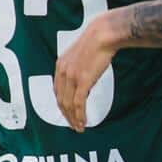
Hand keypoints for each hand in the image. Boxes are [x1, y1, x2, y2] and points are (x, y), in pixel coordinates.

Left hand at [55, 16, 119, 131]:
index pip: (58, 91)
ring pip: (68, 105)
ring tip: (79, 127)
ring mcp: (72, 77)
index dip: (62, 105)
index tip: (68, 113)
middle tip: (72, 125)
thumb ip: (79, 66)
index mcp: (60, 66)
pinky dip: (80, 115)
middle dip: (66, 115)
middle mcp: (62, 73)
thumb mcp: (82, 53)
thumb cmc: (98, 40)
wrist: (104, 34)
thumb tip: (84, 77)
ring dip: (73, 119)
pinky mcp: (82, 81)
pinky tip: (83, 122)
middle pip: (61, 101)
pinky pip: (78, 103)